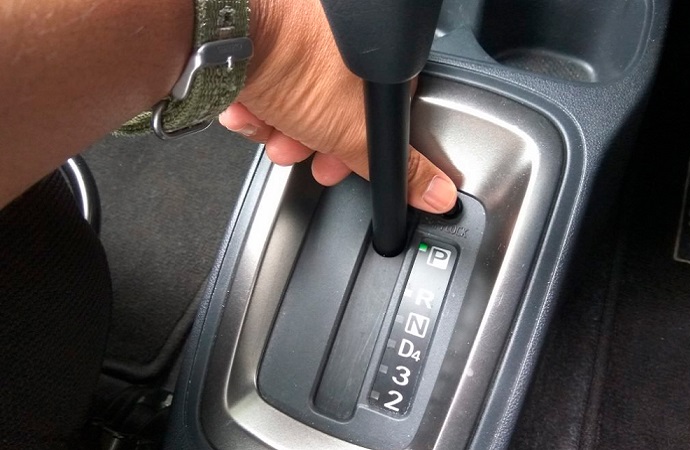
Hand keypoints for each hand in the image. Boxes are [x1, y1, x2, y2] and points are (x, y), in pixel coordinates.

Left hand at [219, 0, 456, 213]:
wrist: (226, 34)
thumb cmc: (294, 62)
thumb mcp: (353, 130)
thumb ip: (397, 166)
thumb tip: (438, 191)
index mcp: (376, 59)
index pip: (379, 117)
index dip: (359, 150)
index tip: (340, 167)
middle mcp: (340, 46)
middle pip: (332, 113)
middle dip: (311, 141)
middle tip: (299, 149)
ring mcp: (299, 41)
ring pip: (296, 103)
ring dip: (280, 127)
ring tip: (269, 127)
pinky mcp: (263, 44)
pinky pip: (266, 85)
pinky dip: (257, 104)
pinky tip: (249, 106)